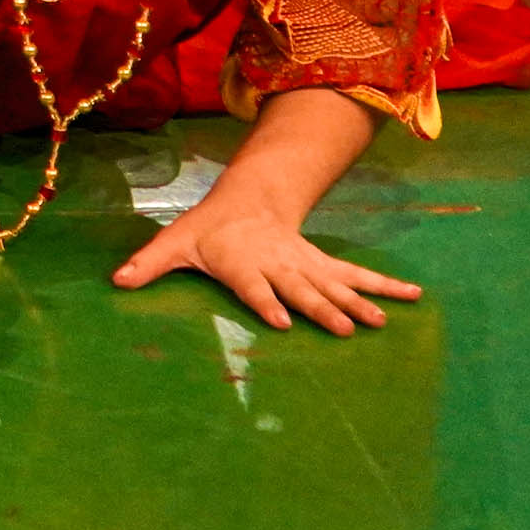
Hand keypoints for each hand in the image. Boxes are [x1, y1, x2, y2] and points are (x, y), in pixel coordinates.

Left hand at [114, 202, 422, 336]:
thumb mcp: (175, 243)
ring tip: (383, 321)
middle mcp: (277, 263)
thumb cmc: (207, 230)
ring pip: (335, 282)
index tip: (282, 321)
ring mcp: (304, 263)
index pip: (253, 285)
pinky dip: (385, 285)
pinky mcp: (321, 264)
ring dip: (360, 300)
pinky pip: (356, 275)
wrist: (246, 200)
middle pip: (301, 288)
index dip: (266, 301)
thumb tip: (116, 279)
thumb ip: (150, 263)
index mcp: (241, 262)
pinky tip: (413, 295)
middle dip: (322, 308)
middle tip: (346, 330)